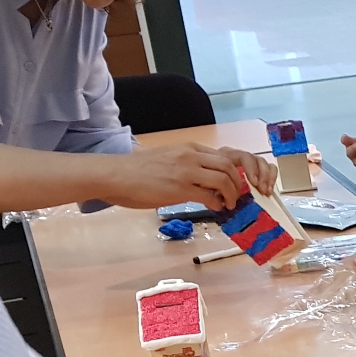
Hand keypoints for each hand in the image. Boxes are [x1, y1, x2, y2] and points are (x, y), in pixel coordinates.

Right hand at [112, 143, 272, 209]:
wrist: (117, 174)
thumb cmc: (138, 170)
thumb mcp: (169, 158)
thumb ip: (188, 165)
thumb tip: (204, 181)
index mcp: (189, 148)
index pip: (223, 156)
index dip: (234, 171)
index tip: (235, 184)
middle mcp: (191, 156)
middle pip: (228, 166)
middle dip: (238, 183)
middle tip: (237, 196)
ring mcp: (186, 171)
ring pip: (223, 180)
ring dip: (231, 195)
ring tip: (229, 204)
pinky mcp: (180, 188)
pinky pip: (209, 196)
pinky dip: (218, 204)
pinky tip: (215, 208)